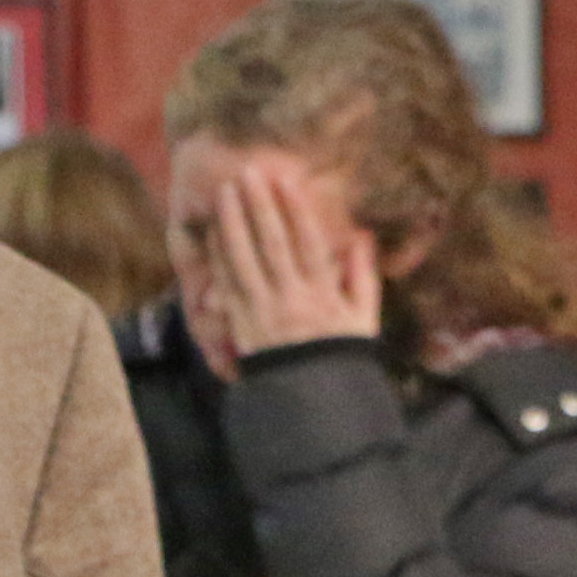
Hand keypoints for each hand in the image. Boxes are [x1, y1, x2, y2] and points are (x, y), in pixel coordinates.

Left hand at [212, 161, 381, 362]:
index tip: (285, 180)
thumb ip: (363, 278)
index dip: (296, 210)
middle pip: (273, 245)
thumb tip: (363, 237)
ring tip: (225, 192)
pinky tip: (213, 232)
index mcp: (323, 296)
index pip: (308, 244)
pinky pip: (227, 286)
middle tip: (248, 173)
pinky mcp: (240, 325)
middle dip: (259, 207)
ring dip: (232, 224)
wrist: (310, 403)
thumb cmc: (338, 357)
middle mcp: (290, 300)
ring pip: (244, 261)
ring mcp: (262, 313)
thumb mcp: (362, 321)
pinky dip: (218, 258)